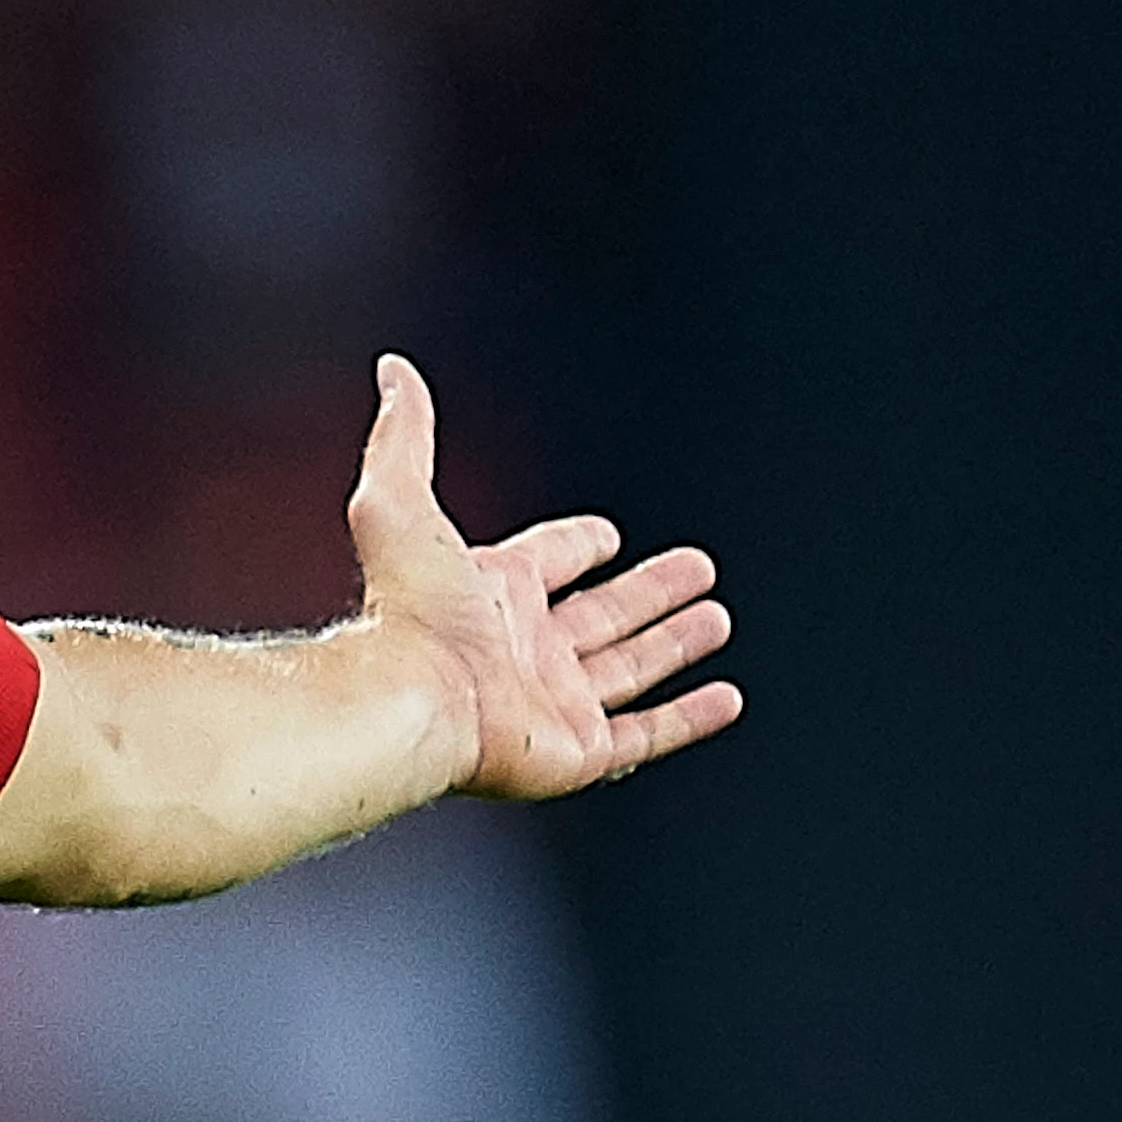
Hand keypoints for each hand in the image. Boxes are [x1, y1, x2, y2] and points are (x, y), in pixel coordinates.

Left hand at [346, 354, 740, 800]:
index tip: (606, 535)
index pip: (546, 562)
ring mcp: (554, 703)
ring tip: (717, 617)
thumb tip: (394, 368)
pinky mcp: (578, 753)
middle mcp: (525, 649)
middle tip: (698, 567)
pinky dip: (689, 719)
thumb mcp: (400, 501)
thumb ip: (404, 435)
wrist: (414, 701)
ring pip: (630, 669)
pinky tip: (727, 698)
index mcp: (493, 594)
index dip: (575, 545)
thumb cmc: (407, 610)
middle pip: (604, 615)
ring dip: (675, 643)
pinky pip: (647, 735)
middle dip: (650, 591)